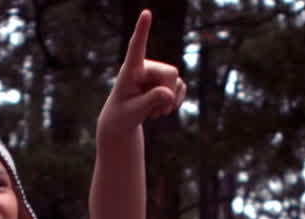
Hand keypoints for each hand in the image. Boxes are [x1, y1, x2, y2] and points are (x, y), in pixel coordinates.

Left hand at [98, 9, 186, 137]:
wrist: (125, 119)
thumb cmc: (123, 115)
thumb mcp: (133, 112)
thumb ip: (150, 101)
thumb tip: (169, 93)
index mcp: (130, 70)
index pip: (136, 47)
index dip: (143, 30)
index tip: (146, 13)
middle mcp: (145, 66)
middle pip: (170, 73)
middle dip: (168, 94)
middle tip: (156, 113)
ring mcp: (157, 72)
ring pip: (178, 82)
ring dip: (170, 103)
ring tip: (154, 112)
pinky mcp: (166, 80)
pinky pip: (181, 88)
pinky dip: (174, 102)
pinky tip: (162, 109)